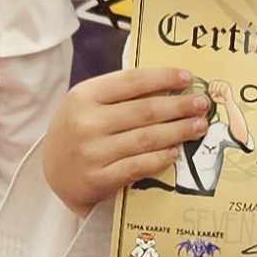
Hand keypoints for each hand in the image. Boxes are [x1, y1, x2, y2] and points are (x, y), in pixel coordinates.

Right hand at [40, 68, 210, 212]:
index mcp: (84, 96)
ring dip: (178, 131)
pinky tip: (176, 152)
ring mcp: (93, 152)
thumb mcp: (86, 104)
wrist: (54, 173)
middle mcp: (88, 122)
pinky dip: (160, 158)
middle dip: (179, 106)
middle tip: (203, 104)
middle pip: (145, 111)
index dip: (163, 77)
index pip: (132, 81)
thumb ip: (118, 94)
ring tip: (199, 126)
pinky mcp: (100, 179)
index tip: (188, 77)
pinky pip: (138, 166)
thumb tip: (167, 85)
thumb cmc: (77, 132)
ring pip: (146, 138)